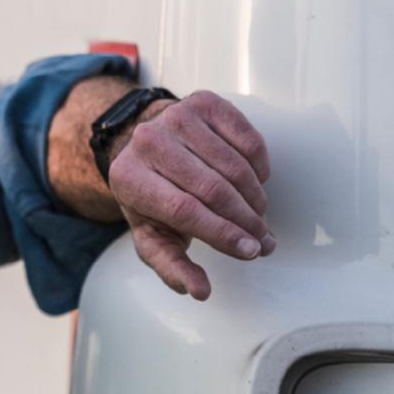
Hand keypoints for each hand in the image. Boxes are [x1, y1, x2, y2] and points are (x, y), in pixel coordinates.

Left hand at [107, 90, 271, 300]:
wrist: (149, 147)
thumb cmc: (153, 198)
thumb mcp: (152, 236)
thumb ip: (172, 266)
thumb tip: (199, 291)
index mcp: (128, 178)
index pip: (183, 210)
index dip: (222, 233)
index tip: (250, 251)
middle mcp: (148, 141)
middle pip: (211, 188)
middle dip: (246, 221)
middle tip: (264, 241)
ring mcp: (176, 116)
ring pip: (233, 165)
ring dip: (256, 198)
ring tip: (259, 217)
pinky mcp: (204, 102)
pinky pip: (247, 138)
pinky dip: (260, 166)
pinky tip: (255, 182)